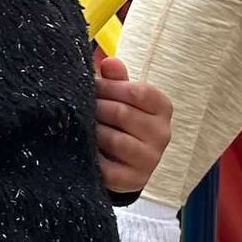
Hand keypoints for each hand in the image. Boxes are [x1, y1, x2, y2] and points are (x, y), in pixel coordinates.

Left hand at [94, 53, 172, 193]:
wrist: (126, 162)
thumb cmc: (123, 121)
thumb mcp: (123, 97)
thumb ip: (117, 78)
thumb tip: (108, 61)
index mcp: (163, 108)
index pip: (139, 92)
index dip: (111, 87)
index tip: (93, 86)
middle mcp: (162, 134)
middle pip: (123, 114)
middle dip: (97, 107)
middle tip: (79, 104)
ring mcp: (150, 159)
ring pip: (115, 140)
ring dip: (93, 130)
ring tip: (82, 124)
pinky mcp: (133, 180)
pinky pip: (107, 167)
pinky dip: (93, 156)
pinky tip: (85, 147)